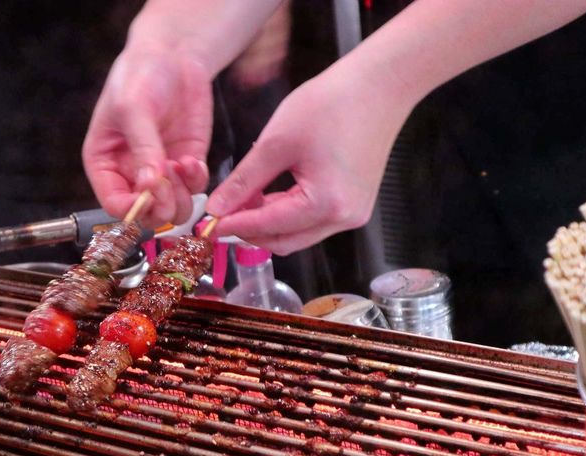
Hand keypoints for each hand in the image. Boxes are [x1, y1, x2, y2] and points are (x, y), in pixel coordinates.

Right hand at [83, 48, 211, 226]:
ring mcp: (162, 172)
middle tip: (169, 183)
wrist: (173, 56)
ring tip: (181, 167)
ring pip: (173, 210)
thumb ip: (142, 147)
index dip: (132, 209)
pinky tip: (192, 160)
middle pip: (146, 215)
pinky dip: (197, 181)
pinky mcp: (187, 164)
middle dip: (160, 206)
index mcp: (106, 164)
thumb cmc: (139, 76)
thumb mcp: (133, 108)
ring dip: (181, 198)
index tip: (148, 194)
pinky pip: (195, 189)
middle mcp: (132, 174)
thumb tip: (149, 185)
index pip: (114, 204)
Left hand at [206, 64, 412, 254]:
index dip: (232, 226)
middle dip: (249, 230)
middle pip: (283, 241)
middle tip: (220, 214)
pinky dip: (286, 214)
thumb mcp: (276, 142)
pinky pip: (312, 221)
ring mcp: (352, 214)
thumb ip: (244, 181)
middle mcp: (343, 218)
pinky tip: (267, 194)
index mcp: (326, 204)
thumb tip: (217, 208)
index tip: (207, 223)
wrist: (379, 84)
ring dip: (267, 223)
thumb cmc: (334, 104)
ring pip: (296, 234)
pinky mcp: (353, 204)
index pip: (267, 226)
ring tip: (242, 199)